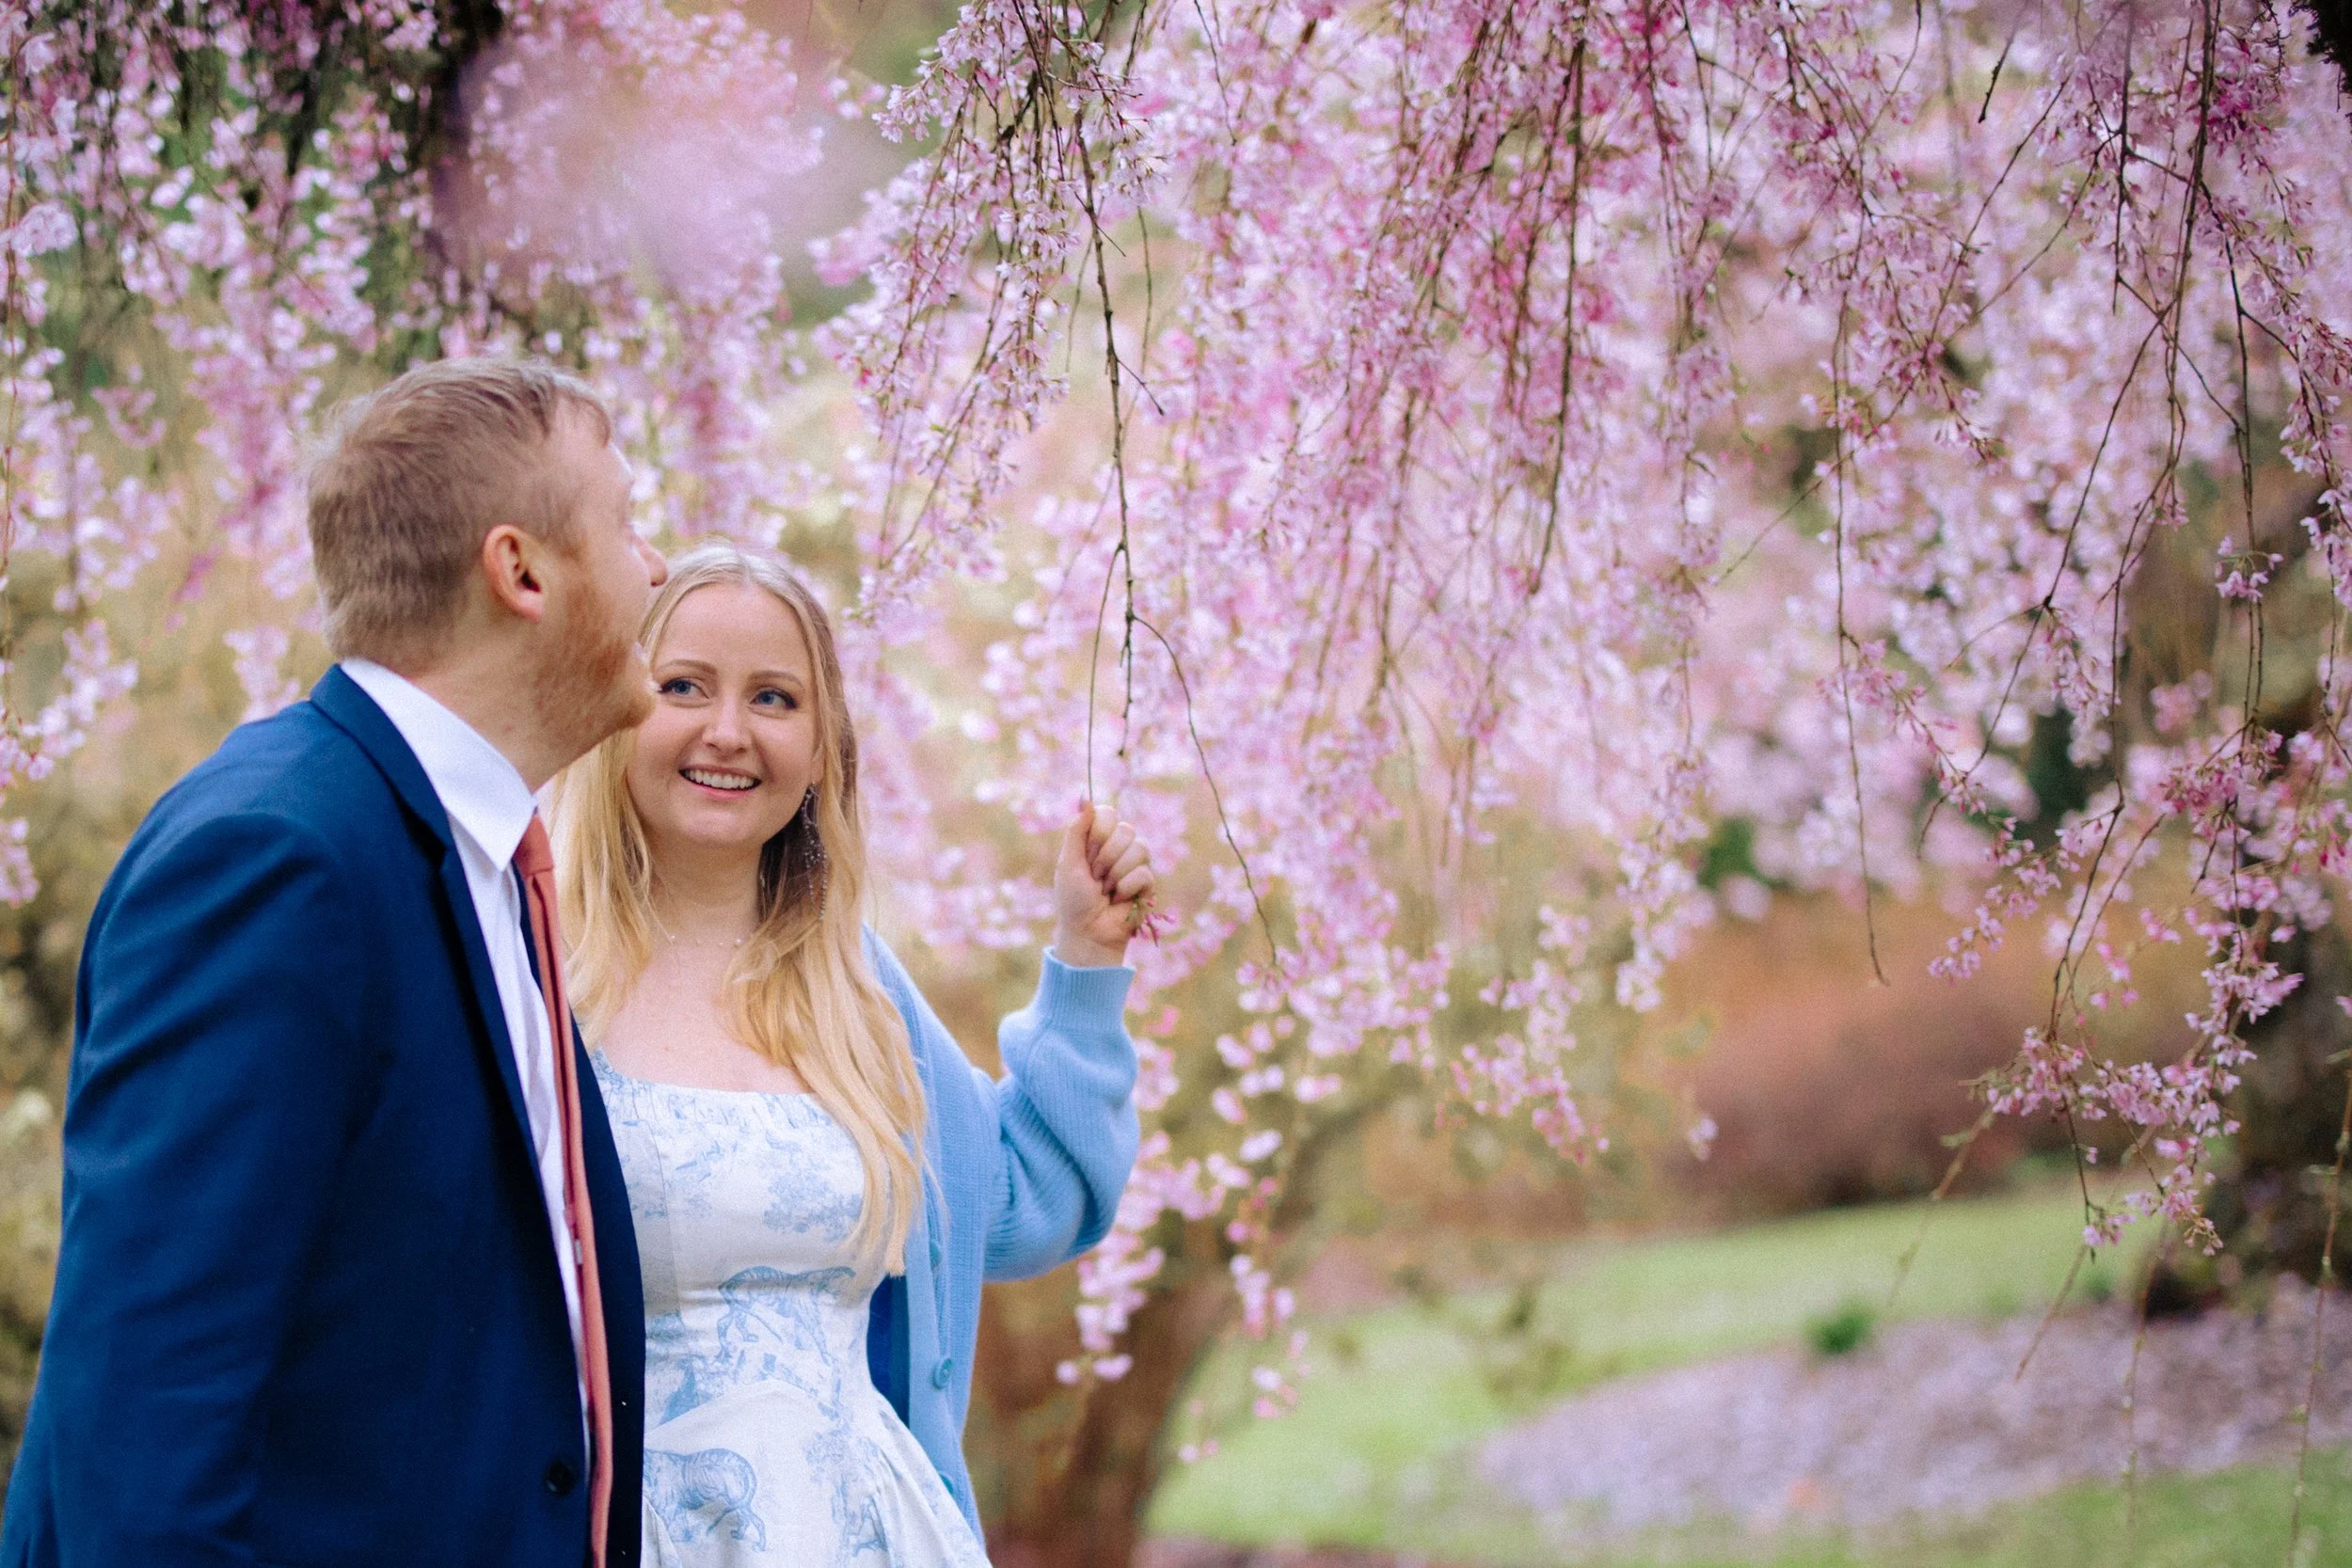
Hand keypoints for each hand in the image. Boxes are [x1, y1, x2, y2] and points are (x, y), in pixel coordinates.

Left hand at [1051, 800, 1154, 967]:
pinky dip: (1126, 888)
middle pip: (1126, 829)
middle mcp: (1118, 848)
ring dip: (1116, 873)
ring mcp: (1134, 864)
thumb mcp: (1068, 863)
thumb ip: (1076, 830)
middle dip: (1106, 856)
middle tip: (1095, 876)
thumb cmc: (1073, 900)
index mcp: (1097, 840)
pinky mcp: (1147, 883)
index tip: (1088, 852)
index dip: (1100, 831)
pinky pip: (1144, 872)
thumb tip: (1087, 799)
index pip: (1109, 814)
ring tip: (1106, 889)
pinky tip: (1118, 899)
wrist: (1087, 932)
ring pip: (1140, 848)